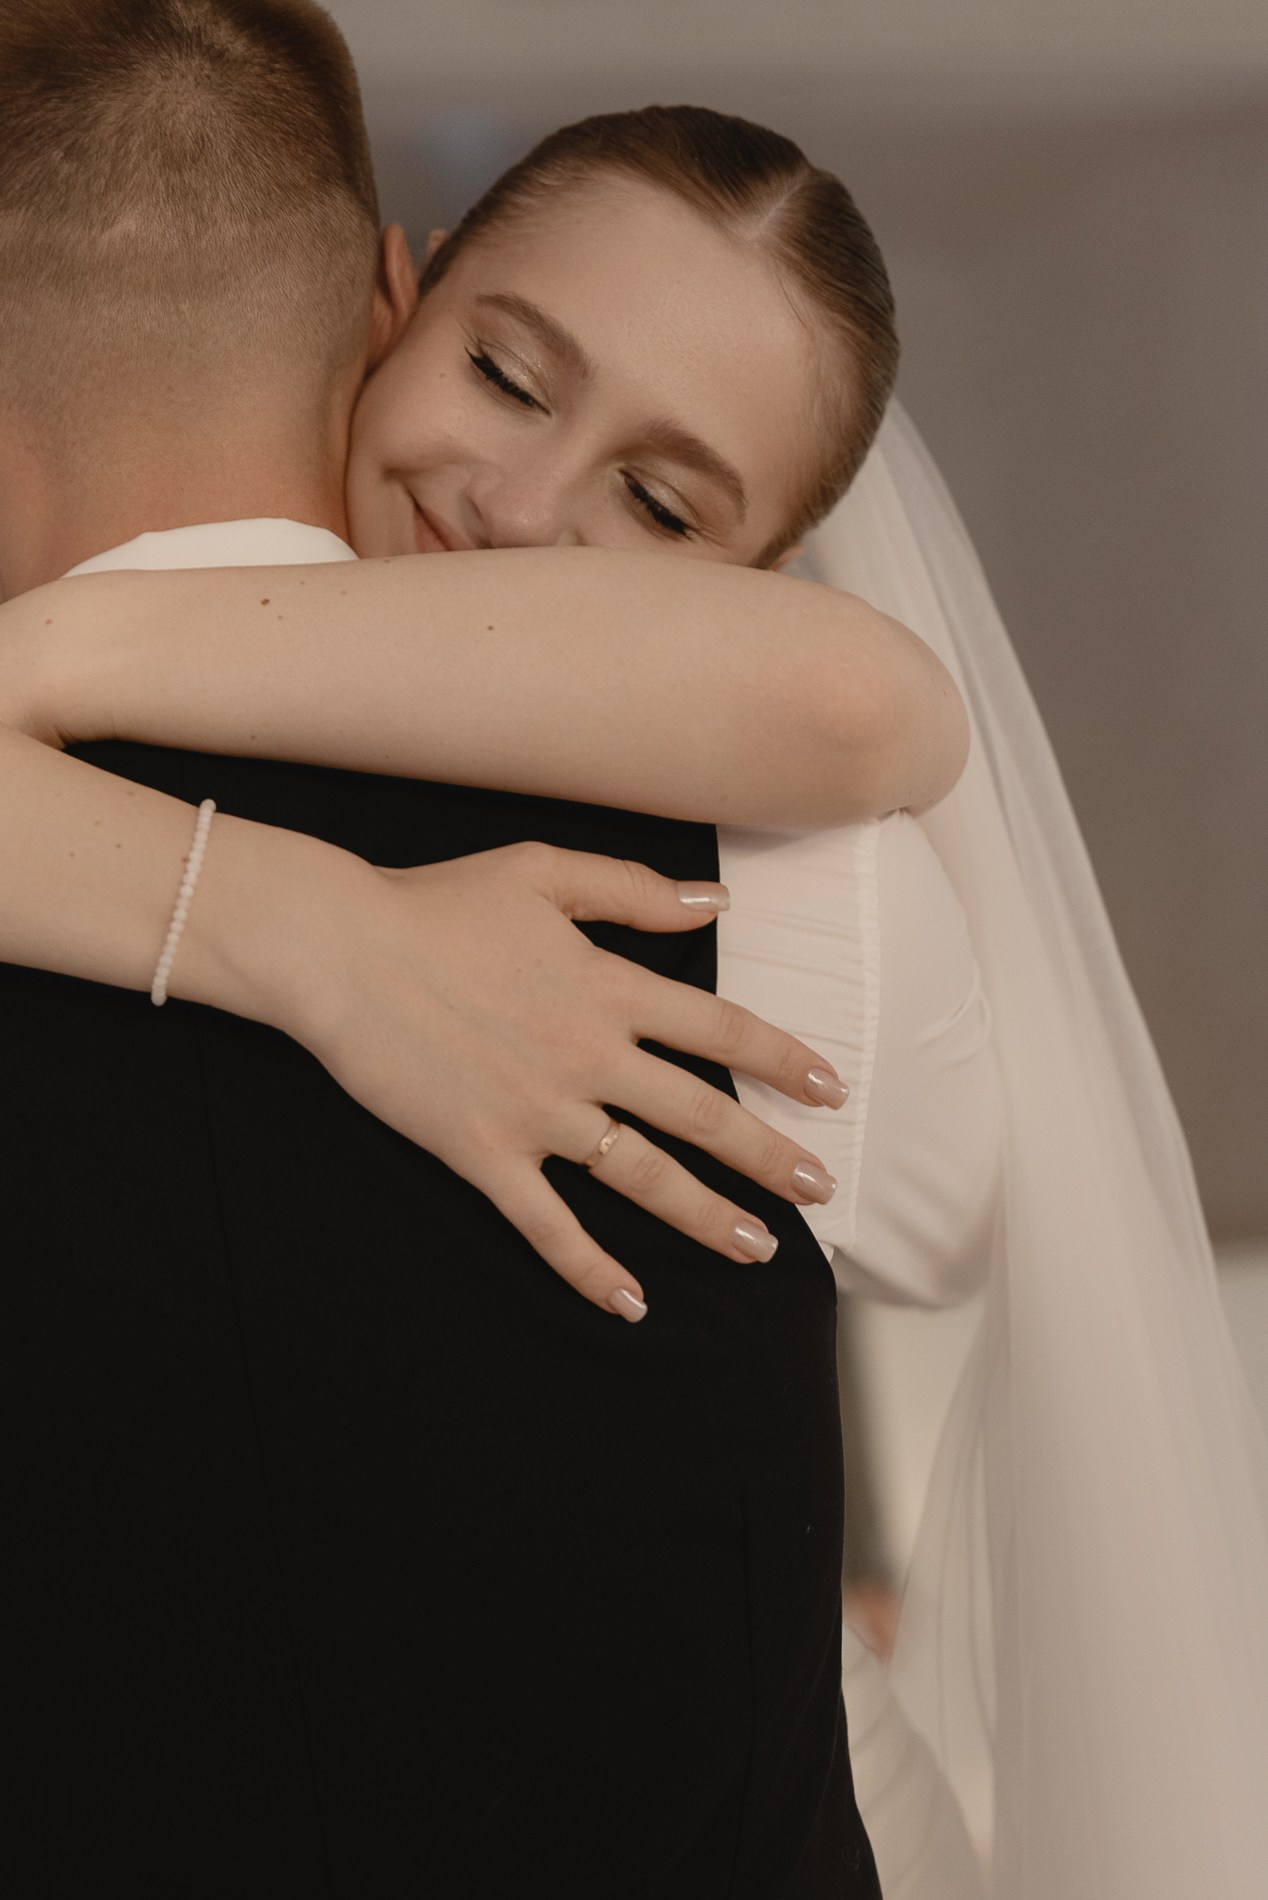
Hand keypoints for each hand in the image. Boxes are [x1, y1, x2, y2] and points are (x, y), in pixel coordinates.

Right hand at [288, 840, 847, 1321]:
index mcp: (607, 986)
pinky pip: (548, 1225)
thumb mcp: (545, 872)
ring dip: (705, 1216)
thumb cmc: (438, 904)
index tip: (829, 1091)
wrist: (340, 949)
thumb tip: (718, 902)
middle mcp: (587, 1055)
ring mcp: (538, 1111)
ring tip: (755, 1248)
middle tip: (817, 1189)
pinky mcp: (484, 1153)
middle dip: (768, 1156)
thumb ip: (636, 891)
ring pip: (642, 1176)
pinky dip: (590, 1269)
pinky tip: (630, 1303)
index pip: (720, 1028)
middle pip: (700, 1113)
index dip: (783, 1060)